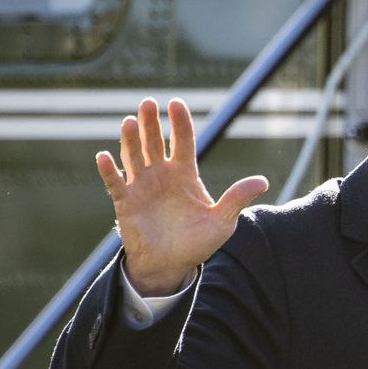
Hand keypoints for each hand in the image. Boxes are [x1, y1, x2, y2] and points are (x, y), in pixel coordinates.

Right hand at [95, 97, 267, 294]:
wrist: (172, 265)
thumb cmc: (198, 242)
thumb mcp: (223, 221)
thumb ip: (237, 199)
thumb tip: (263, 181)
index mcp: (185, 175)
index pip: (183, 142)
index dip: (180, 123)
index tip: (177, 103)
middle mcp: (162, 175)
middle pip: (155, 142)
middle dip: (151, 123)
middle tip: (149, 103)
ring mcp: (142, 186)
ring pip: (134, 156)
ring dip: (130, 140)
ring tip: (129, 121)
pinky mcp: (126, 202)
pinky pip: (115, 183)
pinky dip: (109, 170)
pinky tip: (104, 157)